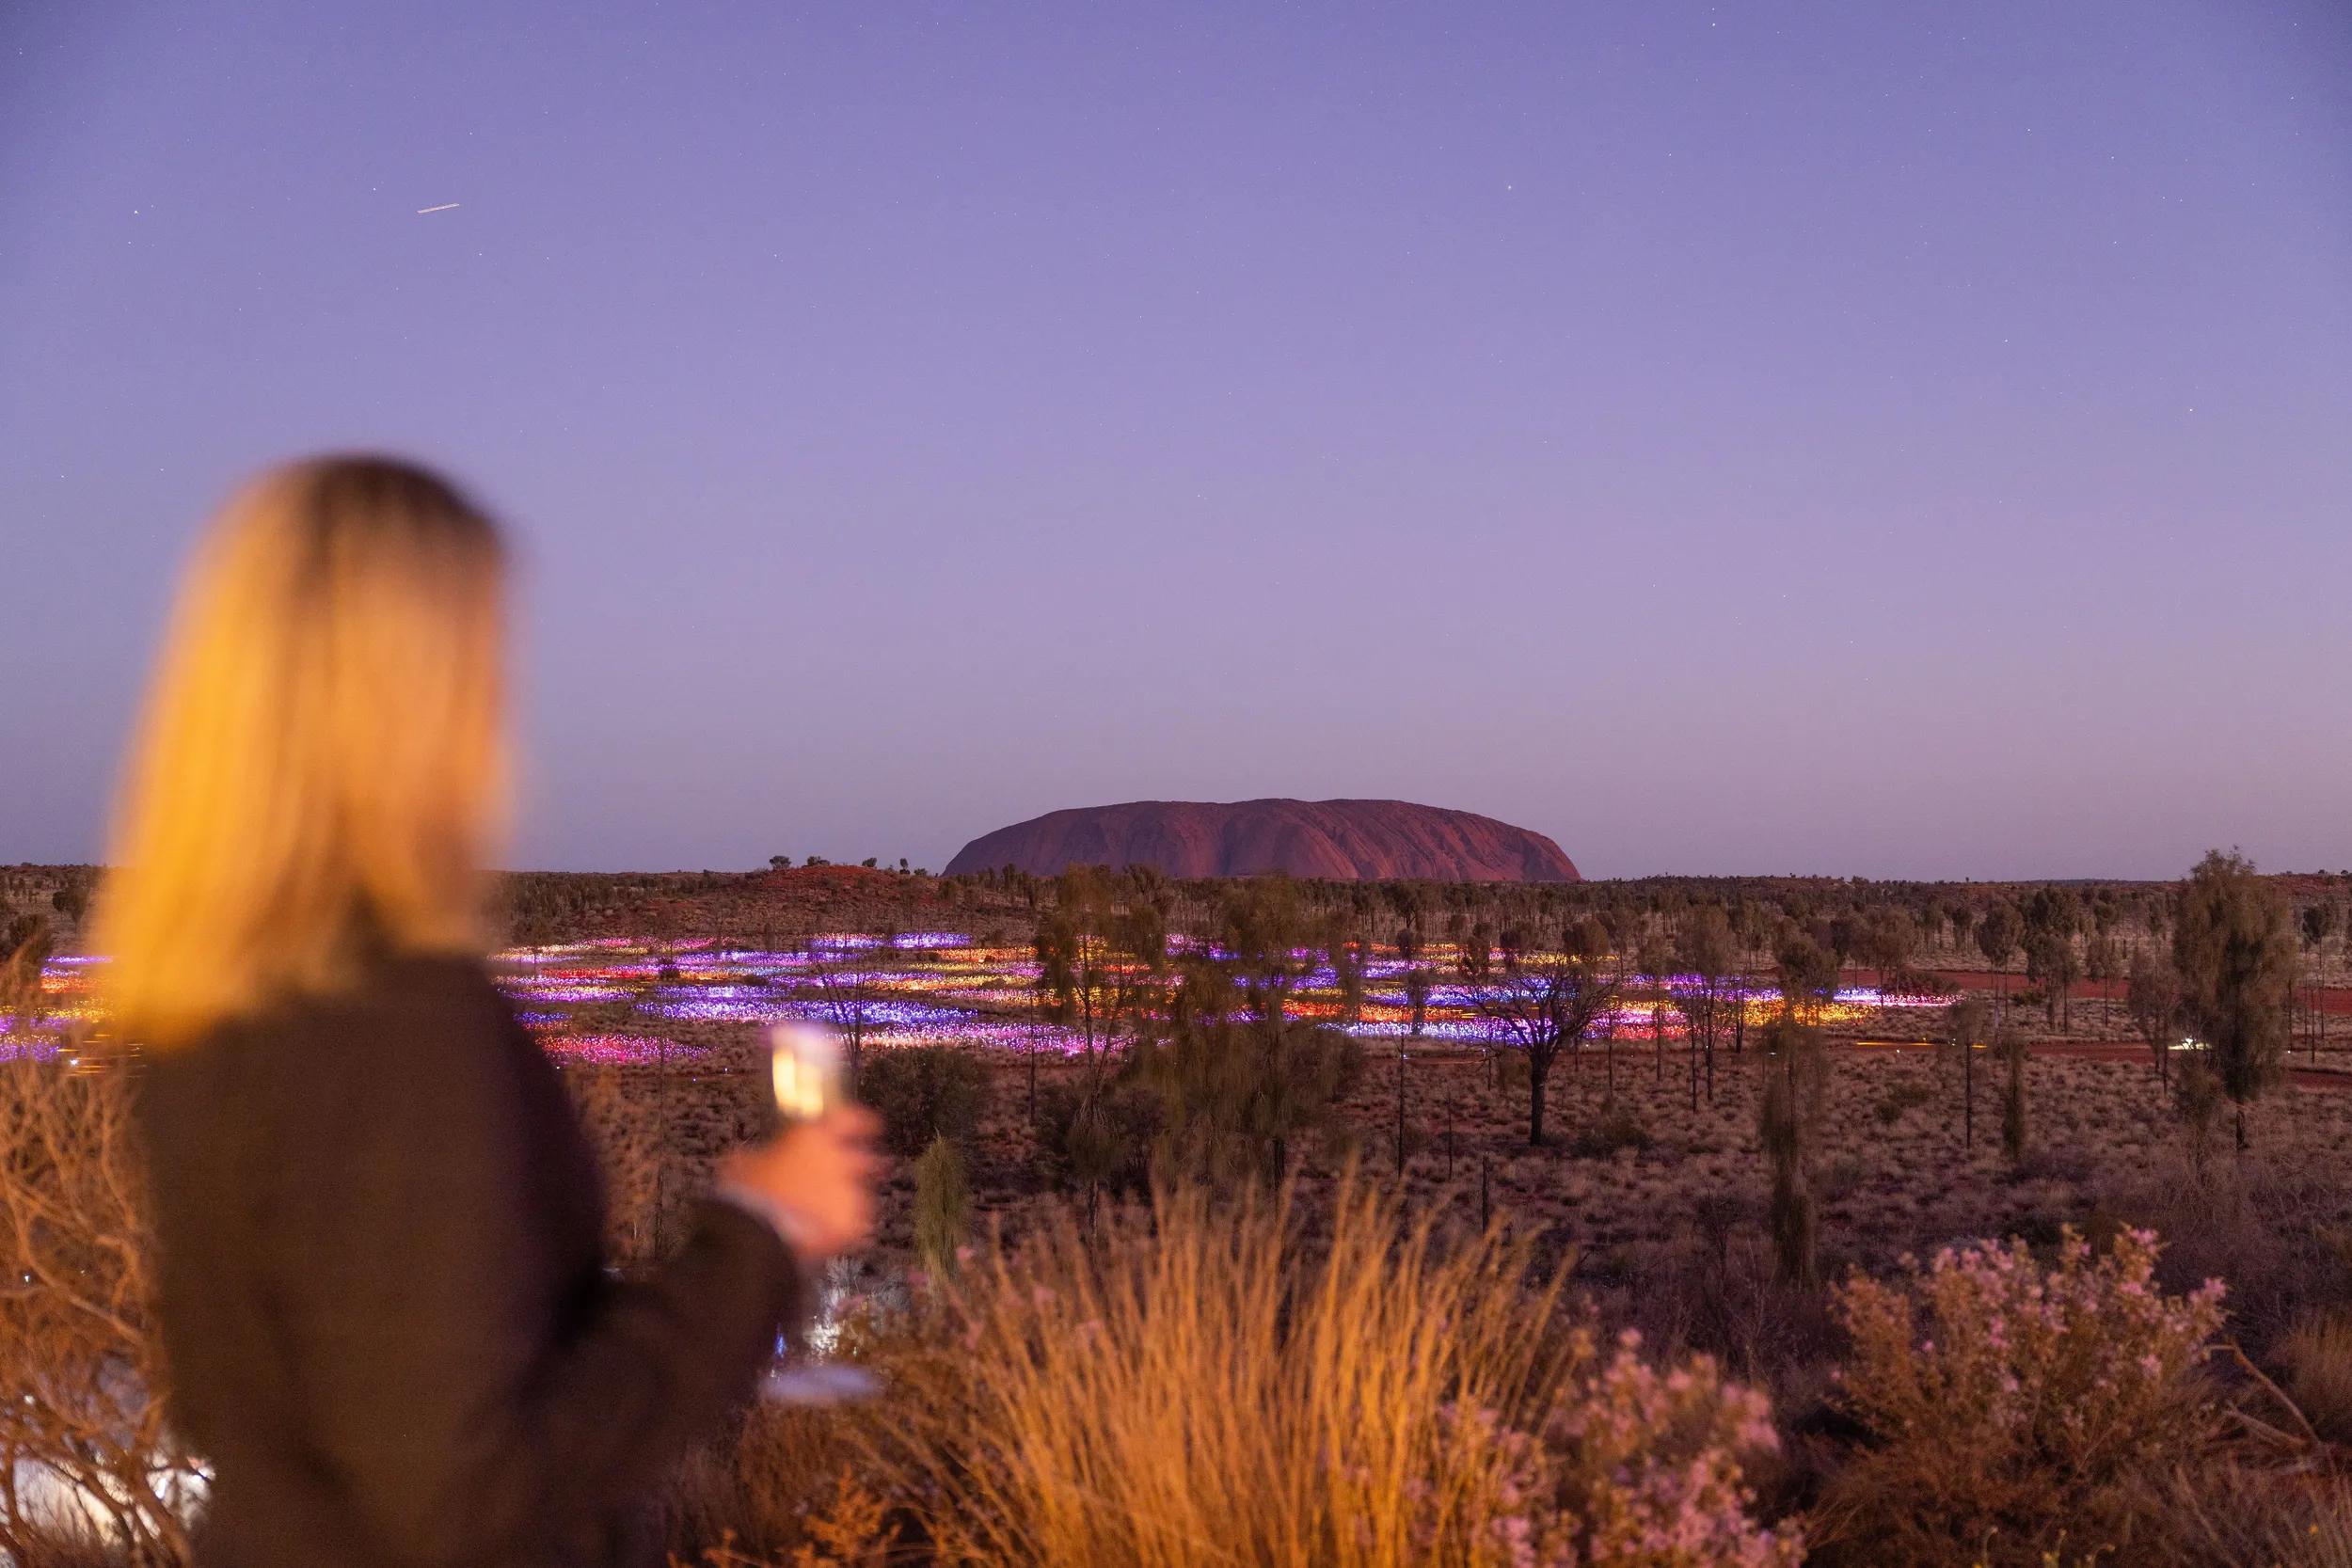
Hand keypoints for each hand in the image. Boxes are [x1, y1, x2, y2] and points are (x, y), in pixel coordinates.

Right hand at [717, 1106, 882, 1260]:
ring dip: (847, 1199)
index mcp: (811, 1138)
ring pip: (859, 1192)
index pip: (848, 1119)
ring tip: (826, 1216)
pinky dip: (845, 1226)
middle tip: (857, 1174)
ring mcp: (847, 1192)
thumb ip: (758, 1157)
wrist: (758, 1233)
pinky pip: (856, 1223)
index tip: (872, 1123)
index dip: (862, 1121)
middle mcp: (836, 1160)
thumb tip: (750, 1159)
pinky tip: (825, 1233)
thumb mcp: (743, 1165)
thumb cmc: (748, 1195)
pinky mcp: (851, 1222)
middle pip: (862, 1157)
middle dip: (861, 1166)